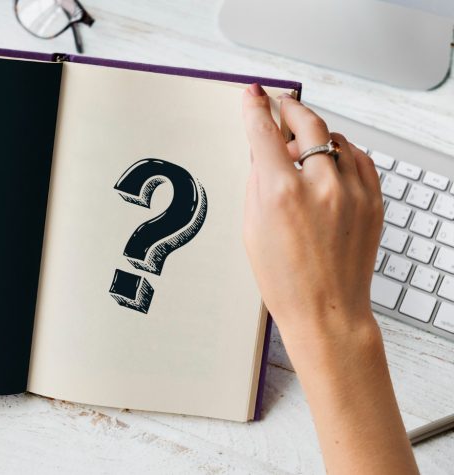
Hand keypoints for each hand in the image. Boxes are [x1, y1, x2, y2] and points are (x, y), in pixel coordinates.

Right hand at [241, 84, 383, 346]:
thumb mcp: (253, 228)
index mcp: (281, 194)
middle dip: (290, 108)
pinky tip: (330, 162)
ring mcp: (353, 193)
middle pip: (307, 123)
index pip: (265, 132)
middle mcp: (321, 187)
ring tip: (303, 146)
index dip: (256, 107)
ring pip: (336, 139)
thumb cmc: (286, 279)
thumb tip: (263, 151)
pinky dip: (343, 153)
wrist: (327, 310)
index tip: (253, 94)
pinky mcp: (374, 201)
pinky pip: (359, 159)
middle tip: (280, 103)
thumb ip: (258, 183)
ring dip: (317, 135)